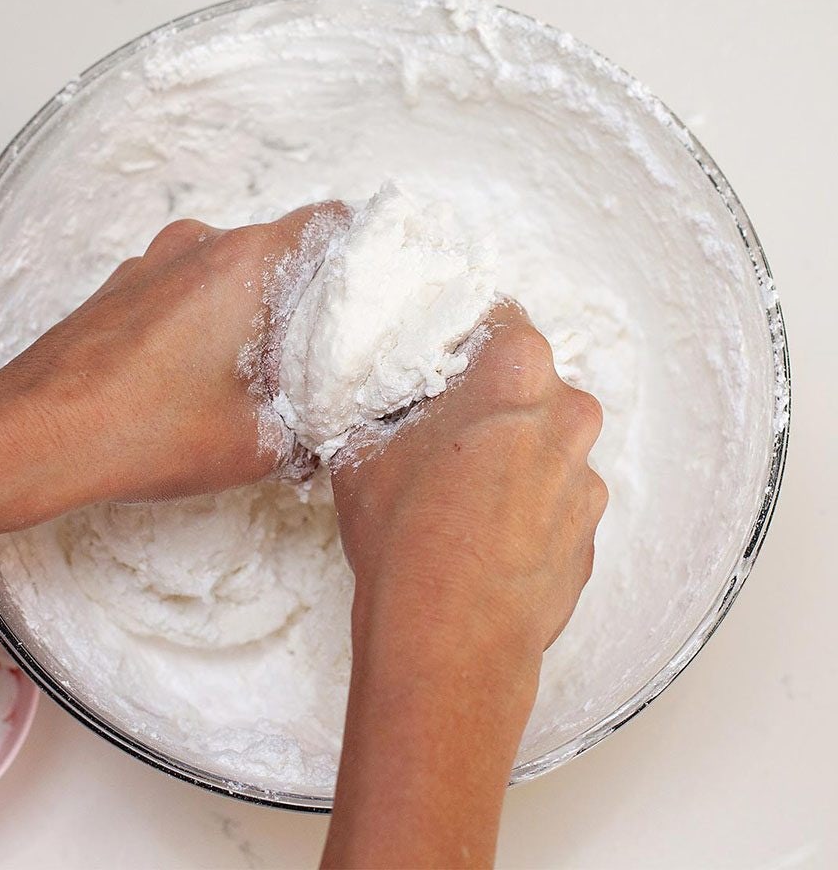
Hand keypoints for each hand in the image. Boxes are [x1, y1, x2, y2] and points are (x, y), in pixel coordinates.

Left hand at [0, 201, 349, 504]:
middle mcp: (202, 244)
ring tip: (252, 372)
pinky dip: (205, 316)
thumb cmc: (146, 430)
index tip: (371, 291)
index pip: (329, 223)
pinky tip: (194, 375)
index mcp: (248, 264)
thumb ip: (307, 431)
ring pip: (229, 268)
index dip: (361, 251)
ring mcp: (154, 262)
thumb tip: (324, 435)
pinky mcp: (122, 287)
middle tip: (315, 356)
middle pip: (279, 250)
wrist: (34, 434)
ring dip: (251, 308)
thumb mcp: (255, 445)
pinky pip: (185, 286)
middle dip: (304, 298)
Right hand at [332, 299, 606, 655]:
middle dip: (492, 402)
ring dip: (514, 459)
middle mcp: (568, 415)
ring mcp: (586, 479)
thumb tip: (383, 404)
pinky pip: (557, 502)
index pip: (501, 319)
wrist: (448, 635)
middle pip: (531, 385)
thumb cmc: (405, 534)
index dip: (465, 339)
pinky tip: (486, 539)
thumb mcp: (363, 449)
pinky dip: (529, 511)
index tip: (443, 364)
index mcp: (516, 372)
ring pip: (547, 446)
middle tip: (444, 434)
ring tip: (462, 498)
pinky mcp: (592, 535)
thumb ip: (385, 408)